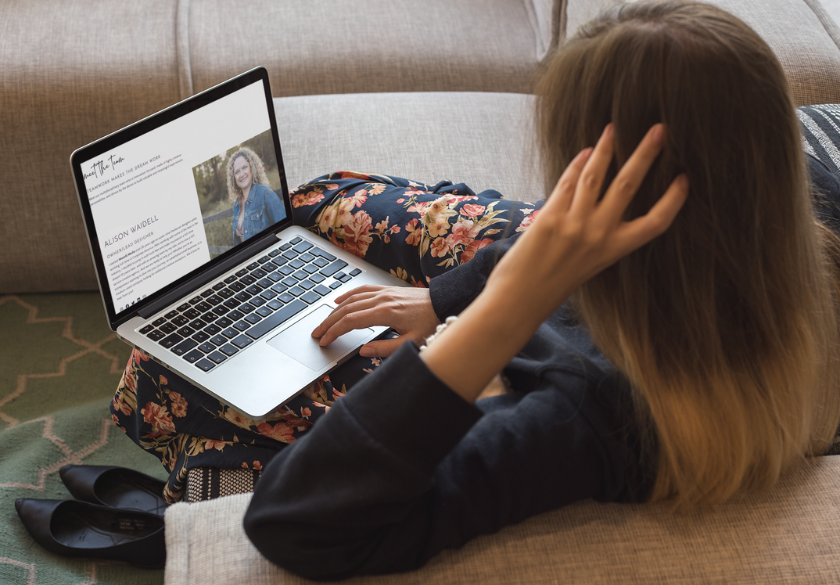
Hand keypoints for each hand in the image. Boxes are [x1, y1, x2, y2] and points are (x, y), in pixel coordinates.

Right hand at [311, 285, 439, 356]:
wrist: (445, 302)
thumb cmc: (431, 323)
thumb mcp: (411, 342)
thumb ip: (385, 349)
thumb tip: (363, 351)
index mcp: (385, 313)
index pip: (350, 322)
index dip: (334, 332)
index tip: (324, 341)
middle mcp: (381, 300)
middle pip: (346, 310)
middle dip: (328, 322)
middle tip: (316, 333)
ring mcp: (383, 293)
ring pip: (351, 299)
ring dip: (334, 310)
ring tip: (323, 322)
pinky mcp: (386, 290)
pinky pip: (361, 290)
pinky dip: (347, 295)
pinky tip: (339, 301)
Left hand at [484, 122, 688, 327]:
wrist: (519, 300)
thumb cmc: (552, 286)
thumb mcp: (588, 265)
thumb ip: (599, 236)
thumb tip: (601, 200)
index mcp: (614, 251)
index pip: (656, 223)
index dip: (673, 200)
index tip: (685, 178)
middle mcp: (599, 235)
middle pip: (629, 185)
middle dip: (645, 154)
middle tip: (659, 129)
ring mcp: (574, 224)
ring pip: (596, 175)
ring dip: (606, 148)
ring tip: (614, 128)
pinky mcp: (550, 216)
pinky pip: (568, 182)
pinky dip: (577, 164)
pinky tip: (585, 152)